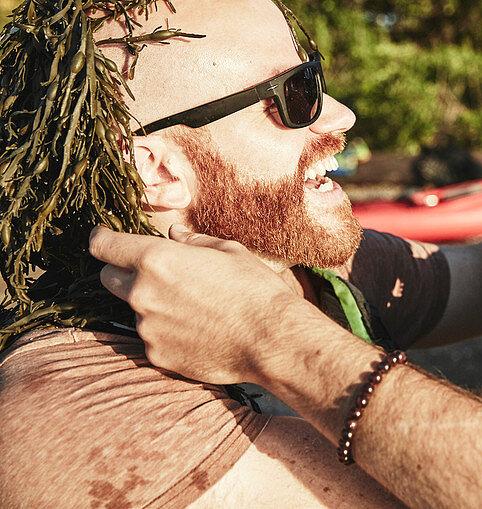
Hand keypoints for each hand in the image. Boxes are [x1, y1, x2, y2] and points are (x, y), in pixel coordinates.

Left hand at [92, 224, 305, 384]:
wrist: (272, 340)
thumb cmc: (255, 289)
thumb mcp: (230, 251)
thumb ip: (193, 242)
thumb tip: (174, 235)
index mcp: (157, 260)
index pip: (104, 245)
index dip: (101, 239)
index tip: (103, 237)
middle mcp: (142, 294)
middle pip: (107, 278)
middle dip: (122, 271)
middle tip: (154, 272)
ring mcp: (147, 328)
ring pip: (135, 310)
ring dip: (152, 305)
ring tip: (194, 308)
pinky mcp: (157, 355)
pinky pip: (152, 337)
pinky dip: (167, 332)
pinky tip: (199, 330)